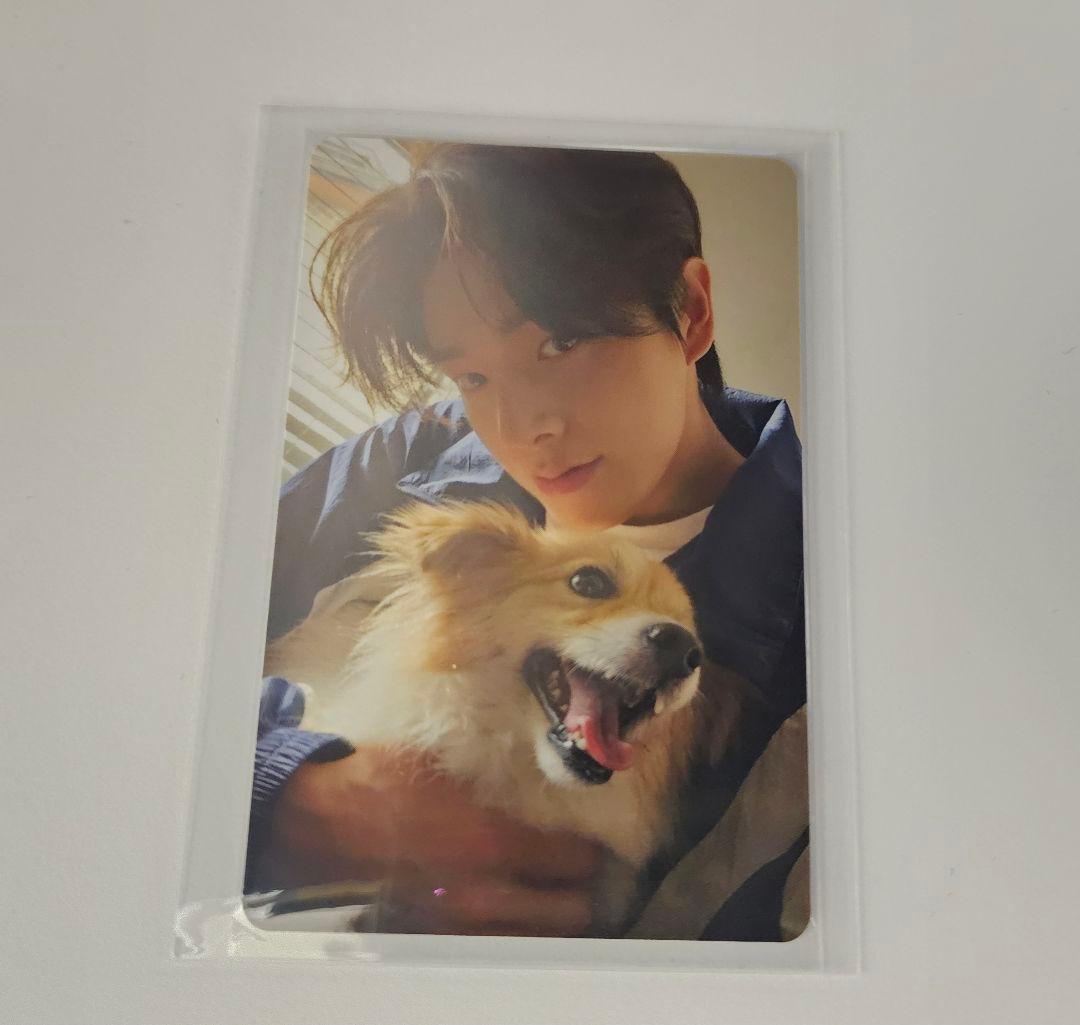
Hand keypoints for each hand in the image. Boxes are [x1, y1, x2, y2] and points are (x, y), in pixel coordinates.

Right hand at [256, 746, 602, 936]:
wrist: (323, 823)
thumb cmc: (386, 779)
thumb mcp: (451, 765)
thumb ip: (504, 777)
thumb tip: (548, 773)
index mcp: (494, 842)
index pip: (576, 861)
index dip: (593, 850)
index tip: (594, 839)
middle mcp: (488, 893)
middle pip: (571, 912)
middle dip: (582, 890)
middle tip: (581, 870)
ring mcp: (465, 924)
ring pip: (539, 938)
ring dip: (553, 917)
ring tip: (555, 894)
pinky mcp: (441, 937)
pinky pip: (500, 945)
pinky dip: (516, 931)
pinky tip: (515, 911)